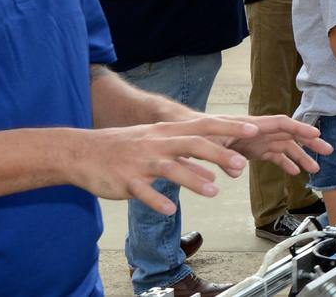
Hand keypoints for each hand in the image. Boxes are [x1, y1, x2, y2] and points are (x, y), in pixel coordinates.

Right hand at [64, 117, 265, 214]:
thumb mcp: (156, 144)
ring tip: (214, 191)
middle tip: (242, 165)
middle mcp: (156, 144)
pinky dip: (157, 200)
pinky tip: (170, 209)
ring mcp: (141, 163)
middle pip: (192, 145)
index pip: (204, 127)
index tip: (253, 130)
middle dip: (219, 154)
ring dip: (193, 180)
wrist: (83, 152)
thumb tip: (214, 173)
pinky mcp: (126, 181)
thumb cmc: (125, 148)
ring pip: (171, 168)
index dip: (228, 129)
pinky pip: (143, 192)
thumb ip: (185, 158)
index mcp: (166, 133)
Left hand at [201, 113, 331, 179]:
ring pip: (284, 147)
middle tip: (328, 151)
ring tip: (315, 169)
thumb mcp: (205, 143)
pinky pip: (272, 156)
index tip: (317, 134)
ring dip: (300, 157)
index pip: (280, 124)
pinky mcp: (250, 150)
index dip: (300, 128)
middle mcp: (256, 131)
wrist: (183, 131)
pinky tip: (294, 173)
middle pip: (288, 134)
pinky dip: (284, 163)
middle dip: (309, 142)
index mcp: (249, 126)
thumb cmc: (194, 131)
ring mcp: (255, 141)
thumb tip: (237, 170)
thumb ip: (222, 156)